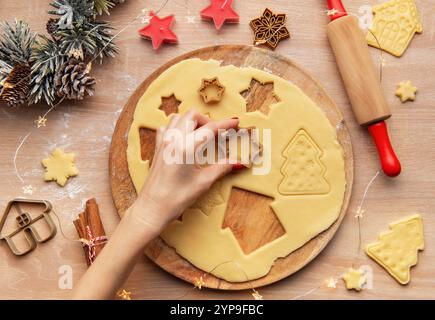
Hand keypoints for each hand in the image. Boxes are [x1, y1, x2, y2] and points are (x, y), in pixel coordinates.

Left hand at [130, 110, 239, 233]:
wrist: (151, 208)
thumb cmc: (176, 198)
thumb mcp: (203, 182)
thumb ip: (222, 168)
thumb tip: (238, 162)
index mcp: (186, 147)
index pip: (210, 128)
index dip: (225, 124)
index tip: (235, 122)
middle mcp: (173, 140)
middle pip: (192, 115)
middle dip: (207, 120)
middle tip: (217, 134)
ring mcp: (163, 143)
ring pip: (178, 118)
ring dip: (192, 122)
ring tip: (202, 135)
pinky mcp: (157, 148)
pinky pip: (167, 128)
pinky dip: (178, 127)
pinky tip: (184, 139)